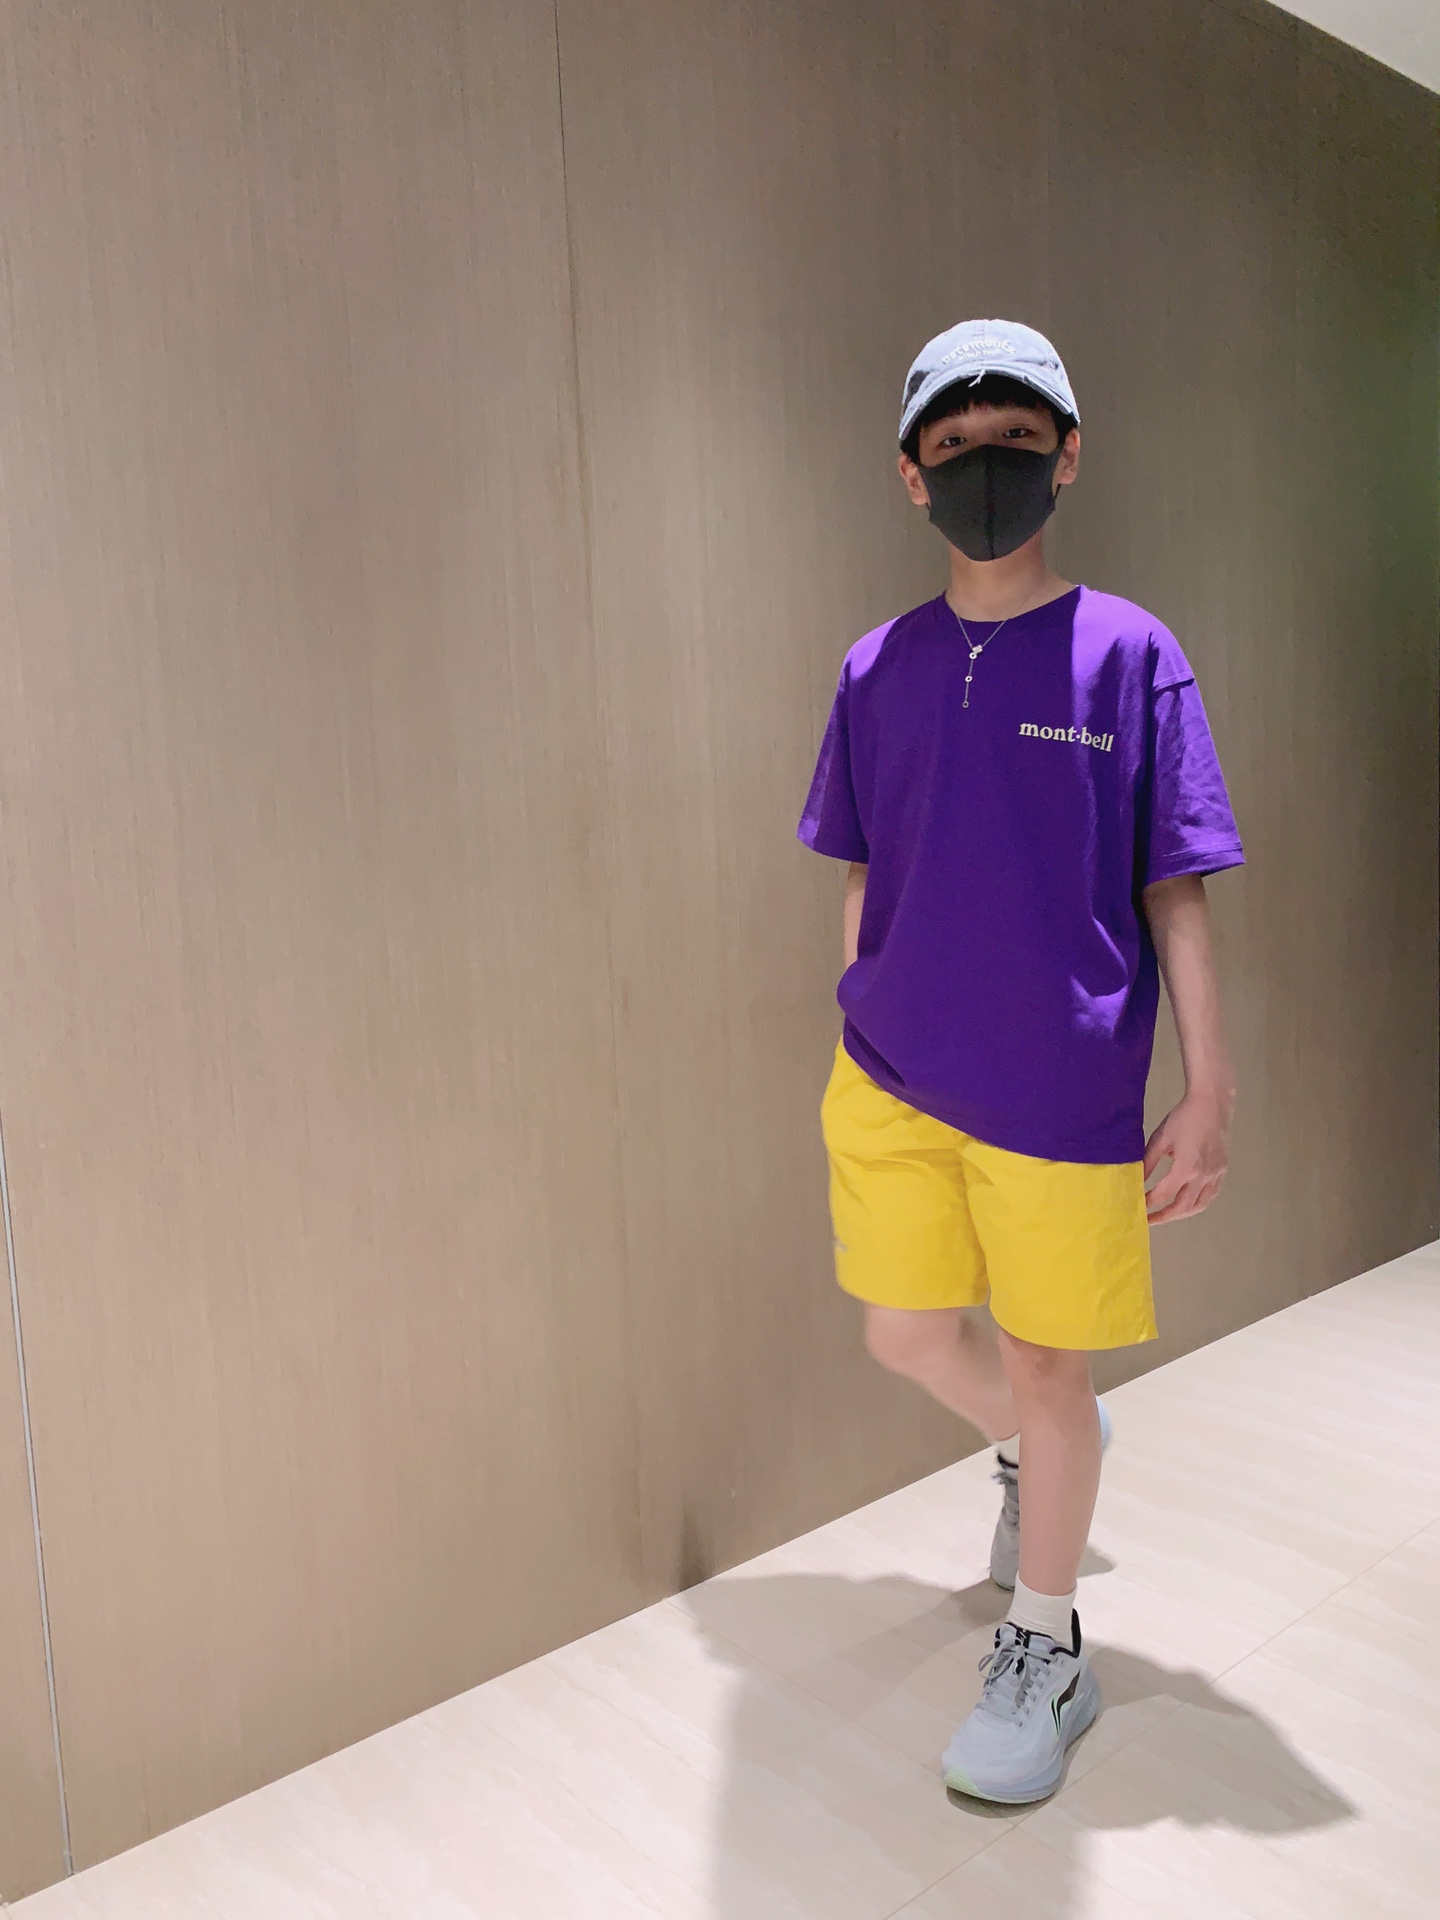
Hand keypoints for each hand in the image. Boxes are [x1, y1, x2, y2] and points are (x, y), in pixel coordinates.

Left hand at [1143, 1092, 1230, 1224]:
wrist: (1211, 1104)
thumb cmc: (1183, 1118)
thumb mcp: (1160, 1139)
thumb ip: (1148, 1162)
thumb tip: (1137, 1181)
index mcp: (1186, 1168)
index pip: (1163, 1195)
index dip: (1148, 1203)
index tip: (1136, 1207)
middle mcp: (1203, 1176)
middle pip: (1183, 1207)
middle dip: (1164, 1216)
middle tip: (1149, 1220)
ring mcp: (1216, 1175)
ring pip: (1200, 1205)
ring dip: (1182, 1213)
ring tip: (1166, 1214)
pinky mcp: (1222, 1170)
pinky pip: (1210, 1195)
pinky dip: (1197, 1203)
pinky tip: (1186, 1201)